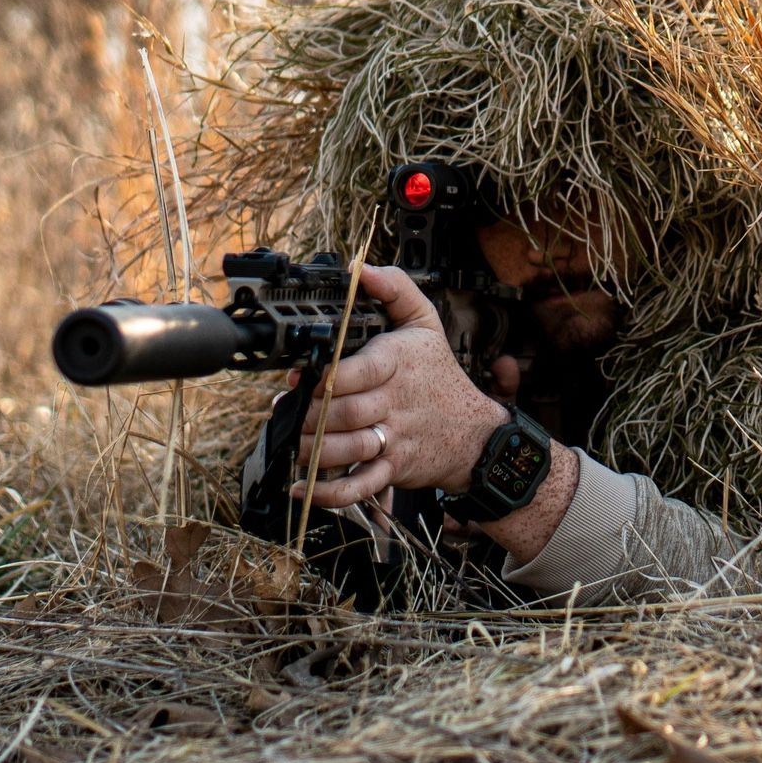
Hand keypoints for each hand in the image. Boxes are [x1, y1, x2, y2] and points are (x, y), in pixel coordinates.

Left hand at [286, 265, 507, 508]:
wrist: (475, 434)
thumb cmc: (441, 377)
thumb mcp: (427, 324)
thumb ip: (396, 289)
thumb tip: (361, 269)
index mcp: (399, 363)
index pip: (359, 371)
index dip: (325, 377)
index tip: (301, 377)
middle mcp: (395, 402)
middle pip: (344, 411)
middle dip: (307, 414)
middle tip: (285, 411)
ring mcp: (394, 437)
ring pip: (347, 448)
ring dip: (311, 448)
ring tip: (289, 442)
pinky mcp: (392, 468)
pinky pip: (360, 486)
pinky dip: (330, 493)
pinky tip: (303, 488)